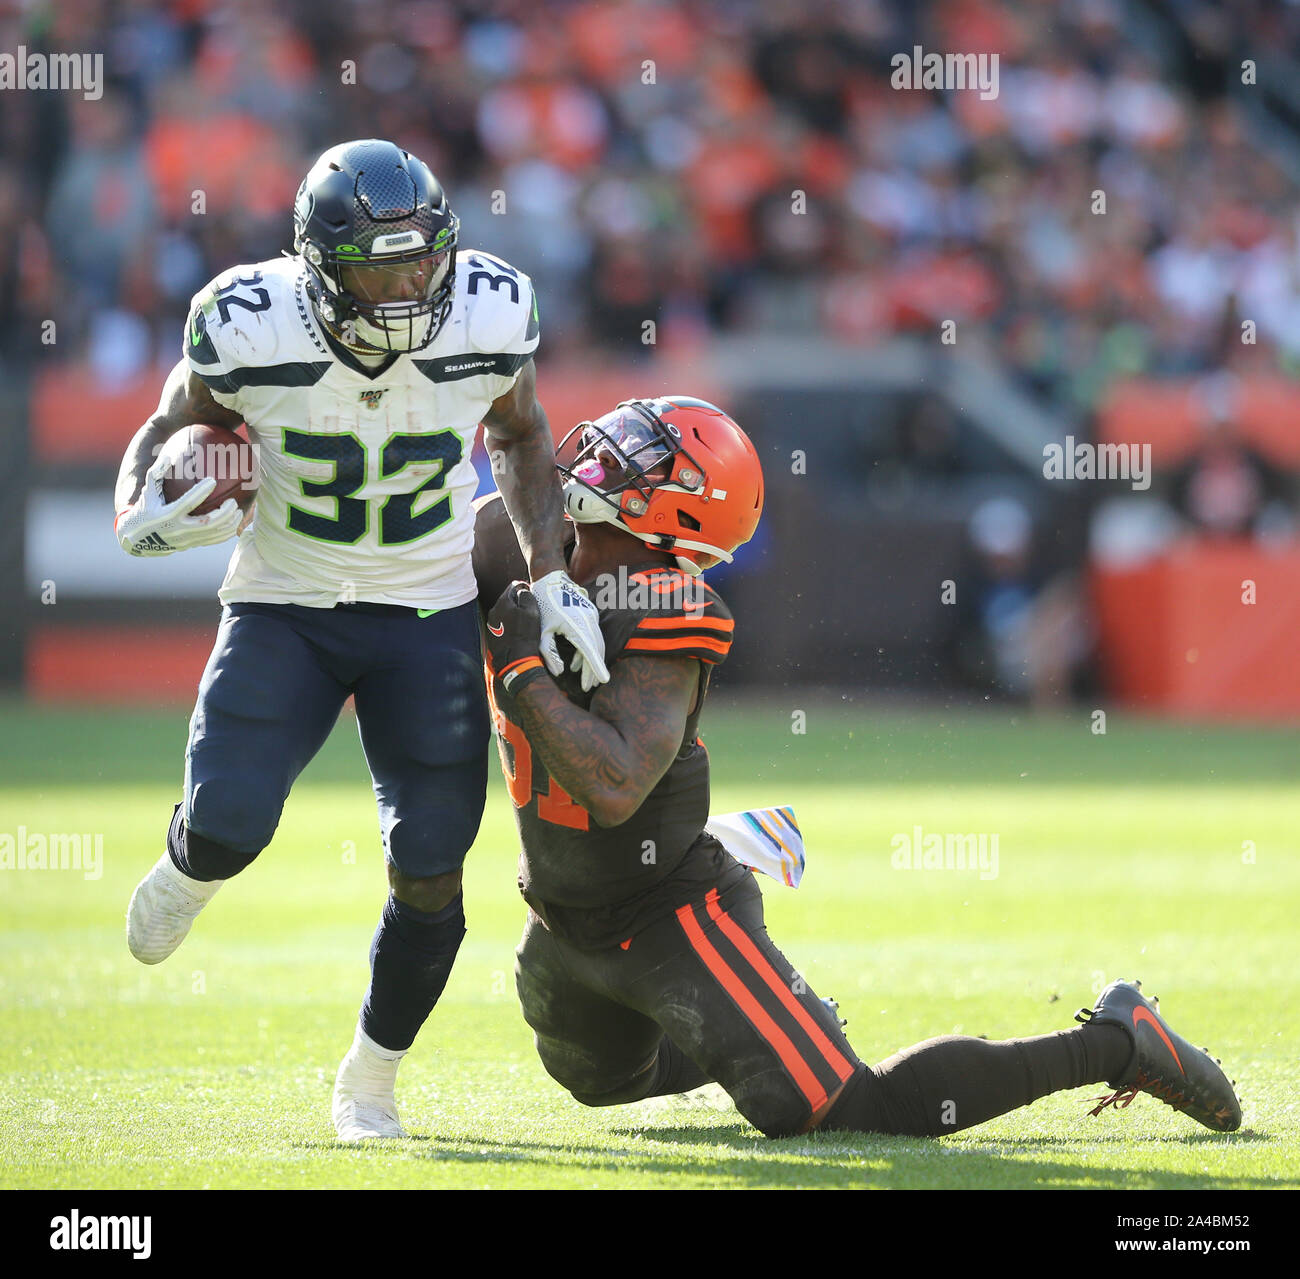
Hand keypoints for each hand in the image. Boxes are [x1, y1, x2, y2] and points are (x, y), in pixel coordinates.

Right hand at [114, 456, 243, 556]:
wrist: (138, 539)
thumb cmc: (145, 509)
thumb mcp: (147, 491)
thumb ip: (156, 473)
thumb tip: (168, 455)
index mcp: (167, 515)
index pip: (187, 503)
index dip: (200, 492)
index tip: (212, 480)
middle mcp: (178, 529)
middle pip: (206, 523)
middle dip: (223, 513)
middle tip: (233, 501)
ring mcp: (186, 540)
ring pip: (213, 534)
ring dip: (229, 523)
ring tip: (239, 511)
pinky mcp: (192, 545)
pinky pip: (213, 541)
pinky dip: (226, 533)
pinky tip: (236, 522)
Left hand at [486, 582, 547, 692]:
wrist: (515, 660)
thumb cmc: (525, 635)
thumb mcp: (532, 612)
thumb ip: (527, 596)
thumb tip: (523, 591)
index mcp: (503, 602)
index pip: (513, 586)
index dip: (524, 588)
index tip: (531, 594)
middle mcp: (494, 610)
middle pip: (507, 599)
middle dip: (518, 601)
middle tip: (529, 609)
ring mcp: (491, 623)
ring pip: (504, 611)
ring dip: (513, 613)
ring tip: (524, 622)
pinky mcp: (492, 634)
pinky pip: (501, 623)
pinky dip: (509, 624)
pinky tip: (517, 631)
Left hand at [531, 569, 609, 691]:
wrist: (550, 580)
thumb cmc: (542, 605)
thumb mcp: (541, 630)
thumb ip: (548, 653)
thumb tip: (558, 673)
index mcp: (576, 625)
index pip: (590, 651)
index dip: (597, 668)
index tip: (604, 682)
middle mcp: (588, 621)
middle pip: (597, 650)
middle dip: (594, 670)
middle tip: (590, 688)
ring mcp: (591, 616)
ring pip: (597, 643)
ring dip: (592, 661)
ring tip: (585, 681)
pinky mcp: (590, 614)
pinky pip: (593, 636)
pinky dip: (588, 651)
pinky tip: (577, 664)